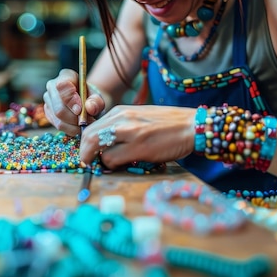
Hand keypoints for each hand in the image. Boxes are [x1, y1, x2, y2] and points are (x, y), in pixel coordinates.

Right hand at [42, 69, 105, 135]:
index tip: (80, 110)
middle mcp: (52, 87)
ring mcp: (48, 100)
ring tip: (86, 123)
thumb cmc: (91, 98)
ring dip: (74, 125)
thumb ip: (96, 101)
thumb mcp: (97, 98)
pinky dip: (71, 129)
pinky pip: (58, 125)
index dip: (70, 100)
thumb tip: (90, 108)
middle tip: (88, 121)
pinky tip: (79, 126)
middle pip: (59, 107)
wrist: (85, 103)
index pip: (62, 86)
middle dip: (74, 117)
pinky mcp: (48, 113)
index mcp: (65, 76)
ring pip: (58, 118)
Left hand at [78, 105, 195, 167]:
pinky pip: (112, 158)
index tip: (88, 153)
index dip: (86, 143)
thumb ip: (121, 127)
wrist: (192, 125)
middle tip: (90, 163)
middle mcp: (122, 118)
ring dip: (97, 160)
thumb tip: (103, 145)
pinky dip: (111, 165)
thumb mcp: (139, 118)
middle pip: (88, 136)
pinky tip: (121, 165)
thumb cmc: (167, 125)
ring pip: (95, 146)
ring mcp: (130, 132)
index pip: (91, 127)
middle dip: (85, 153)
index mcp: (121, 111)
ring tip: (107, 165)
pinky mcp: (139, 147)